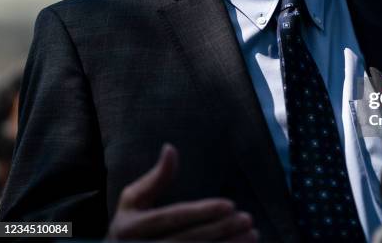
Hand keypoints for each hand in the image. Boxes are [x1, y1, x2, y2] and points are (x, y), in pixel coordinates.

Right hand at [106, 144, 257, 241]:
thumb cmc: (129, 226)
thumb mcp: (133, 201)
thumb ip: (155, 178)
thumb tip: (170, 148)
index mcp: (129, 228)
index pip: (172, 218)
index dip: (202, 212)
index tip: (230, 204)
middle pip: (187, 241)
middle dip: (220, 230)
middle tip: (247, 219)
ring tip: (252, 235)